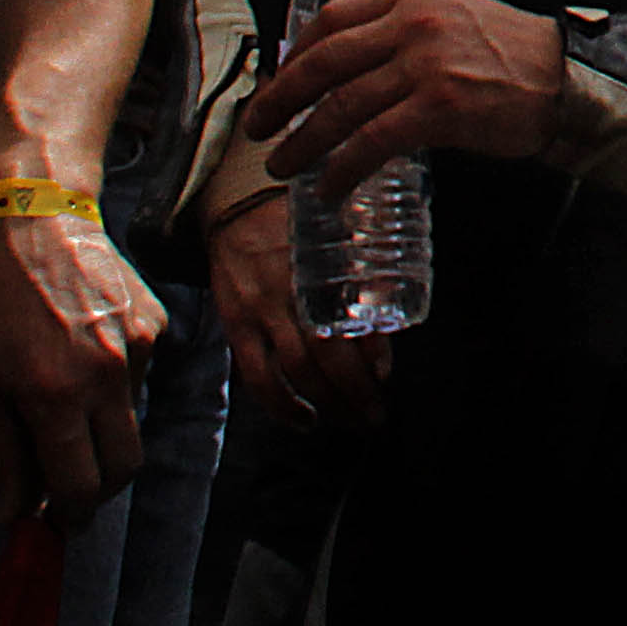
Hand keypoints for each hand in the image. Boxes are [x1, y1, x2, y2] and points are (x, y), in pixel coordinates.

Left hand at [0, 203, 164, 530]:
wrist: (33, 219)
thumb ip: (6, 453)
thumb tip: (16, 514)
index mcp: (54, 394)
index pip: (80, 486)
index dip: (68, 515)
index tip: (55, 523)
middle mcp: (105, 375)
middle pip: (123, 467)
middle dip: (98, 489)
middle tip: (67, 485)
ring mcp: (139, 347)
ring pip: (131, 421)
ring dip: (101, 430)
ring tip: (62, 394)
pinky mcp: (155, 323)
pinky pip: (140, 377)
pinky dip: (114, 384)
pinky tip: (83, 350)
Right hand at [208, 192, 386, 426]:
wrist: (237, 204)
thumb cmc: (299, 222)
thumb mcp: (337, 230)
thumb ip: (363, 265)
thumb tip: (390, 314)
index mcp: (322, 265)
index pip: (349, 316)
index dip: (370, 351)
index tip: (384, 374)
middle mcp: (292, 290)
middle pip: (325, 354)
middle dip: (354, 391)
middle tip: (376, 415)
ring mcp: (260, 310)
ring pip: (295, 371)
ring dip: (325, 403)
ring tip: (350, 420)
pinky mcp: (236, 325)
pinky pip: (257, 377)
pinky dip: (281, 405)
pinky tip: (305, 420)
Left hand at [244, 0, 564, 193]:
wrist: (569, 81)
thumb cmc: (516, 54)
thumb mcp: (457, 14)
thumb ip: (409, 26)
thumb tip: (357, 59)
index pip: (335, 18)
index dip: (297, 52)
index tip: (280, 77)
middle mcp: (413, 24)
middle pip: (324, 62)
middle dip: (281, 99)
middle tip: (258, 127)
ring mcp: (425, 66)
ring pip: (340, 106)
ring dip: (302, 142)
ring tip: (283, 165)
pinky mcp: (438, 108)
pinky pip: (371, 142)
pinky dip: (341, 168)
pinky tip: (329, 188)